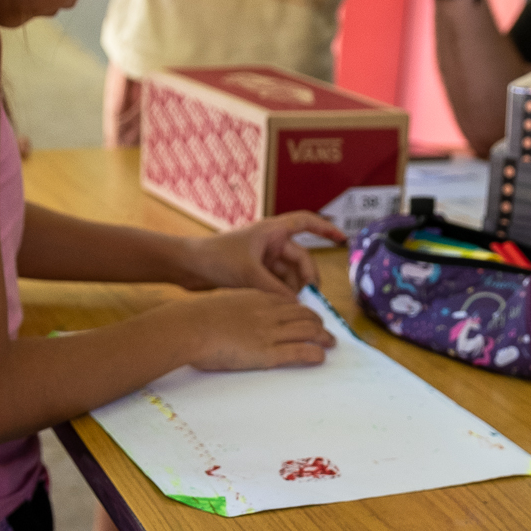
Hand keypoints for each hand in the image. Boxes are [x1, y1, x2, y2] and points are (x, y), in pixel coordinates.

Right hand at [158, 290, 337, 370]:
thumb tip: (236, 319)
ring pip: (308, 331)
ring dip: (323, 337)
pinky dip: (315, 353)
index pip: (288, 302)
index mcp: (256, 297)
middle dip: (318, 323)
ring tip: (330, 344)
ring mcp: (270, 332)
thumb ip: (236, 308)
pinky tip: (321, 357)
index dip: (302, 310)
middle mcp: (269, 312)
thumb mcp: (222, 304)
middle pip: (304, 314)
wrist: (190, 327)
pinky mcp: (268, 353)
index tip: (307, 316)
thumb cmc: (195, 318)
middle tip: (324, 331)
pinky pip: (300, 351)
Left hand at [178, 211, 344, 292]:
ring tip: (293, 307)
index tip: (343, 238)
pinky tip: (282, 307)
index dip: (326, 228)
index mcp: (271, 231)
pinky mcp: (254, 273)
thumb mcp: (249, 275)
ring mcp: (262, 258)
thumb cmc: (216, 259)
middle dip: (306, 277)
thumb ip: (275, 290)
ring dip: (293, 289)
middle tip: (310, 298)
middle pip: (300, 258)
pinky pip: (276, 283)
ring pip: (288, 274)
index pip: (305, 223)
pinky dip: (281, 293)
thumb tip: (297, 306)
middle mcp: (269, 242)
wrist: (187, 267)